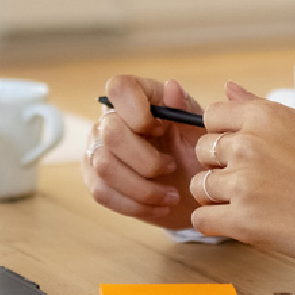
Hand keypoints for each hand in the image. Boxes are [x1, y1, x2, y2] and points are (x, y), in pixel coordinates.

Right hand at [82, 73, 203, 229]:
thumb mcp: (200, 131)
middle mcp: (111, 118)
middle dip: (146, 160)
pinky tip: (158, 207)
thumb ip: (186, 109)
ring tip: (171, 196)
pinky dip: (135, 205)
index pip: (119, 88)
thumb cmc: (198, 155)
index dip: (136, 110)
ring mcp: (98, 148)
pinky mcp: (95, 178)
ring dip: (143, 188)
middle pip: (111, 133)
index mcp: (138, 98)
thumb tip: (171, 86)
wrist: (195, 194)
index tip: (160, 130)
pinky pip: (102, 192)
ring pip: (104, 166)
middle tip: (172, 168)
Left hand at [189, 84, 294, 272]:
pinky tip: (242, 225)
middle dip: (220, 167)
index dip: (223, 136)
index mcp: (264, 116)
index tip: (244, 153)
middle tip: (254, 184)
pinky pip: (202, 219)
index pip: (211, 116)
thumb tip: (227, 87)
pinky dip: (215, 224)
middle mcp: (248, 143)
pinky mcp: (243, 220)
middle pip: (201, 151)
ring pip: (199, 186)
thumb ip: (263, 107)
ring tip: (254, 207)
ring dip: (218, 198)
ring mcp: (243, 182)